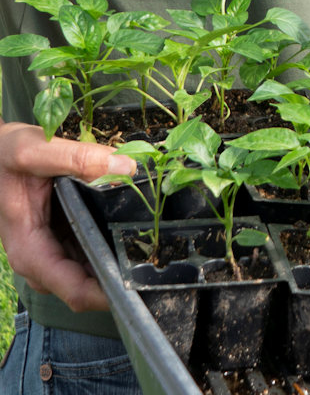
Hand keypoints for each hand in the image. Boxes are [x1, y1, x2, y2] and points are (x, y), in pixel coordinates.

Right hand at [0, 121, 135, 311]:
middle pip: (90, 287)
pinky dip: (113, 247)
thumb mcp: (31, 150)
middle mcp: (41, 261)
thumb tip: (124, 167)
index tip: (143, 283)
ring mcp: (54, 253)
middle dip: (122, 279)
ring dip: (120, 264)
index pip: (76, 291)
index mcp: (30, 250)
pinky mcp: (65, 241)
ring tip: (153, 247)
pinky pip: (94, 254)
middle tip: (159, 262)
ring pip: (94, 273)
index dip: (111, 293)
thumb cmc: (3, 155)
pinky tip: (135, 232)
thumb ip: (76, 157)